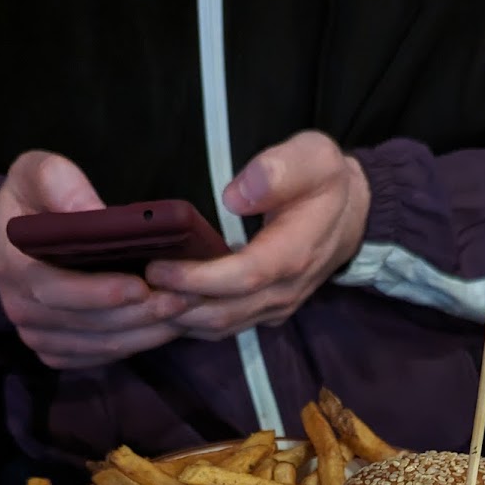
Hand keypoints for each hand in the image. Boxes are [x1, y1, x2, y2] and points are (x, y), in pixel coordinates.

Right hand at [0, 151, 191, 368]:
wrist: (21, 234)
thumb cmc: (36, 198)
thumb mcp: (38, 171)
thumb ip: (60, 183)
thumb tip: (90, 212)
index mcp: (11, 265)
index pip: (56, 290)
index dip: (101, 292)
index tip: (142, 286)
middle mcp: (20, 309)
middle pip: (89, 324)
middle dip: (139, 314)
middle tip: (182, 299)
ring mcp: (38, 336)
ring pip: (102, 345)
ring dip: (147, 333)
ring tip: (185, 311)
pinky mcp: (57, 352)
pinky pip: (102, 357)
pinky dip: (138, 344)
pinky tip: (167, 326)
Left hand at [145, 131, 369, 339]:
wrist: (351, 214)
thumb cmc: (325, 181)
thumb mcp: (314, 157)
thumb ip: (278, 170)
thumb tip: (235, 195)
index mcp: (294, 254)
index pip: (243, 277)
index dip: (198, 279)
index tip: (157, 269)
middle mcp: (284, 291)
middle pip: (225, 312)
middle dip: (177, 305)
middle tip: (133, 288)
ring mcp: (275, 307)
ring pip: (221, 326)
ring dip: (179, 319)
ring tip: (138, 301)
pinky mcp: (265, 312)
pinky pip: (224, 326)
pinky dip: (190, 322)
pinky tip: (162, 306)